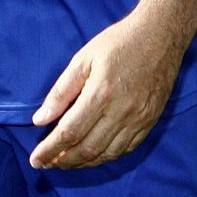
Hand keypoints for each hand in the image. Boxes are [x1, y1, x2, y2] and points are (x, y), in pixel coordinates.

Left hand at [29, 11, 185, 169]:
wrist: (161, 33)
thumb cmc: (119, 42)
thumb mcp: (83, 59)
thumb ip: (61, 92)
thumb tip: (40, 120)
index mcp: (101, 93)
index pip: (69, 133)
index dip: (49, 150)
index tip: (35, 159)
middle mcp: (121, 110)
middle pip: (87, 149)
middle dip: (62, 161)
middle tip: (47, 163)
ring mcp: (139, 117)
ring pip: (108, 154)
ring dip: (84, 163)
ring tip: (67, 162)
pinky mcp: (151, 118)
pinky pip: (128, 148)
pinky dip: (107, 156)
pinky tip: (95, 154)